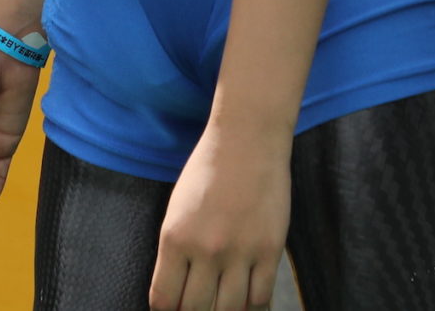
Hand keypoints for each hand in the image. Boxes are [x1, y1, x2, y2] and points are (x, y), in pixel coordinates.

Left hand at [151, 123, 290, 309]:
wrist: (247, 139)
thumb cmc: (208, 170)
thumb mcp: (177, 210)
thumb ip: (176, 252)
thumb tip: (177, 292)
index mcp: (174, 238)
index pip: (164, 300)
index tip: (174, 310)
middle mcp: (205, 249)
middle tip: (200, 306)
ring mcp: (240, 251)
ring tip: (223, 303)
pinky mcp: (270, 250)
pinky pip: (261, 298)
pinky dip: (253, 306)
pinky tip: (248, 299)